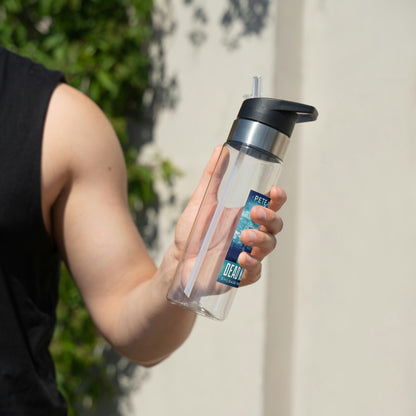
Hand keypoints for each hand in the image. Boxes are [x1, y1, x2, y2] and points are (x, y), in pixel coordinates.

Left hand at [172, 146, 286, 290]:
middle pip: (275, 225)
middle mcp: (251, 234)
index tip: (274, 191)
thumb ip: (212, 176)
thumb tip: (221, 148)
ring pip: (269, 246)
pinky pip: (256, 271)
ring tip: (245, 236)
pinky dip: (252, 265)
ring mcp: (248, 254)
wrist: (178, 260)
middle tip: (255, 213)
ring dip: (261, 240)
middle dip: (270, 218)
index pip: (271, 205)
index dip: (277, 198)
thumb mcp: (201, 201)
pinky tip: (241, 258)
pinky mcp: (241, 274)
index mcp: (245, 216)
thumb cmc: (192, 232)